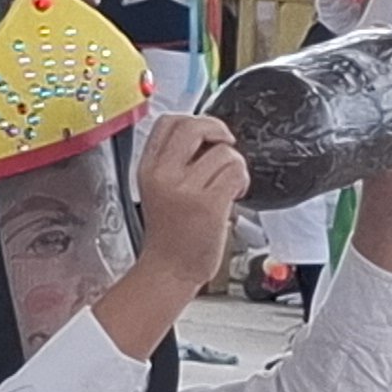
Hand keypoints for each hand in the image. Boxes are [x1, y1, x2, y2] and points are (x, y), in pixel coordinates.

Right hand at [132, 112, 248, 285]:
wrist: (169, 270)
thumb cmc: (170, 234)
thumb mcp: (158, 190)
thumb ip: (175, 162)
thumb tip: (211, 138)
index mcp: (148, 168)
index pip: (168, 122)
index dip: (194, 121)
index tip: (208, 135)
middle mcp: (163, 175)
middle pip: (194, 126)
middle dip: (218, 130)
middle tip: (225, 146)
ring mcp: (185, 189)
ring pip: (224, 152)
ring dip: (236, 165)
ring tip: (229, 185)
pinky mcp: (208, 204)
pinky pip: (236, 173)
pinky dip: (242, 181)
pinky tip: (235, 195)